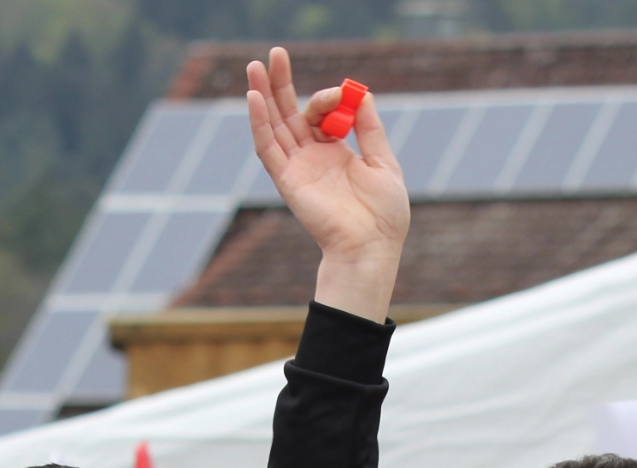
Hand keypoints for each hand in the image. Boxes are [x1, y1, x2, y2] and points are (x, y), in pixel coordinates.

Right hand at [246, 47, 409, 321]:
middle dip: (280, 84)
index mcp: (334, 152)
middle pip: (288, 114)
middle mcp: (312, 158)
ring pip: (273, 125)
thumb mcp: (383, 162)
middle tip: (273, 54)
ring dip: (263, 96)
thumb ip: (369, 129)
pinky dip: (259, 124)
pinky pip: (268, 149)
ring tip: (254, 66)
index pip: (320, 113)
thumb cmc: (383, 213)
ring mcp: (297, 168)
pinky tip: (253, 99)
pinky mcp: (287, 180)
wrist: (372, 245)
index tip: (341, 95)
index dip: (327, 98)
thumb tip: (362, 95)